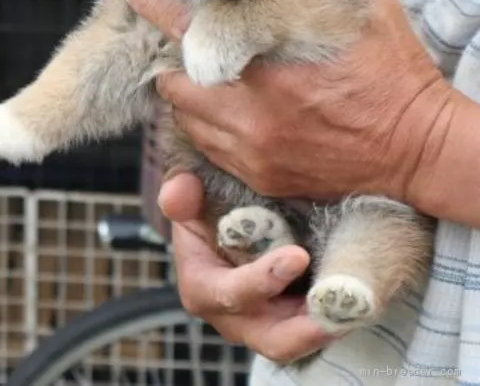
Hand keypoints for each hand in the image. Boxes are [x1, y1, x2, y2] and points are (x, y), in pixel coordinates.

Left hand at [115, 0, 451, 204]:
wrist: (416, 149)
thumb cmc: (392, 74)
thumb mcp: (366, 6)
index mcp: (273, 61)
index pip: (192, 24)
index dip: (154, 1)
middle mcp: (252, 109)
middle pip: (175, 79)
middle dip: (175, 57)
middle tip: (188, 43)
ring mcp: (251, 148)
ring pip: (185, 115)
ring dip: (189, 92)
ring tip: (215, 76)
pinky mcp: (257, 175)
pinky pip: (207, 146)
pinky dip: (208, 125)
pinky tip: (232, 109)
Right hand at [158, 171, 336, 361]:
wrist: (226, 224)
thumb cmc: (205, 210)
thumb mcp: (190, 198)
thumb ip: (181, 194)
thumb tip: (178, 192)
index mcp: (202, 287)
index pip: (228, 294)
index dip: (260, 281)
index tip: (297, 257)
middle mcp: (232, 317)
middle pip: (270, 338)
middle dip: (303, 328)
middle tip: (335, 305)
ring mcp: (264, 325)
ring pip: (297, 342)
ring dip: (326, 328)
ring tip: (354, 310)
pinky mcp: (290, 322)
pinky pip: (313, 330)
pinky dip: (335, 319)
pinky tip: (357, 301)